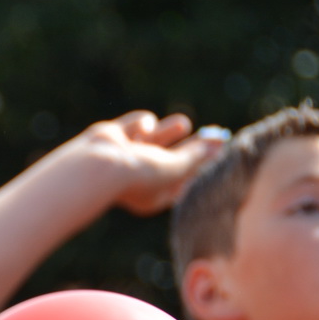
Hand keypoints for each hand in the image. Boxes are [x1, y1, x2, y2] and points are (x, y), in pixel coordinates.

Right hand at [72, 111, 223, 215]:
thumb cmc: (139, 175)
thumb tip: (217, 145)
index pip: (182, 181)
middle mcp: (137, 177)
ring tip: (183, 124)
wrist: (98, 165)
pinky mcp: (114, 137)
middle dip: (191, 147)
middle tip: (214, 133)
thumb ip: (197, 156)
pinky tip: (142, 130)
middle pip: (170, 159)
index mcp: (151, 195)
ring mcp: (125, 157)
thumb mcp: (175, 168)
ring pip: (154, 140)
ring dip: (170, 131)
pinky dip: (144, 124)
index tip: (221, 151)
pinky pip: (137, 125)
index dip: (202, 166)